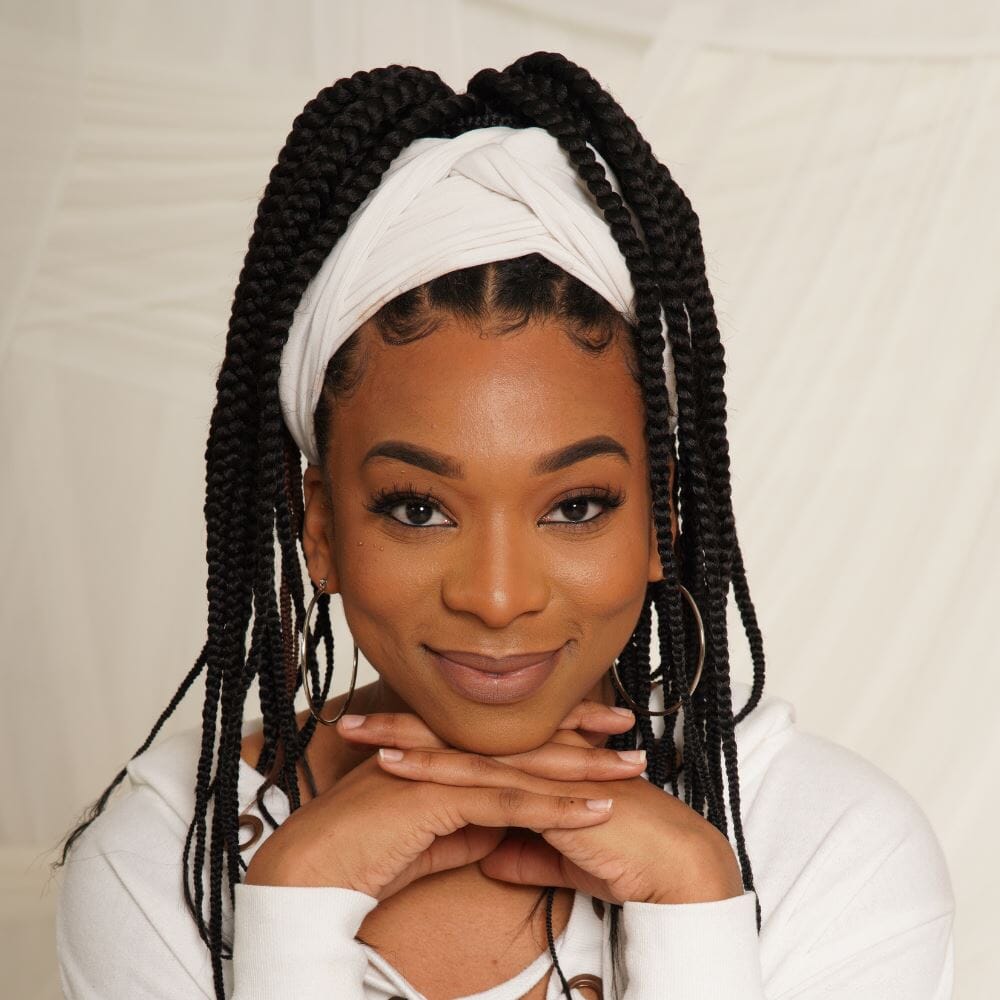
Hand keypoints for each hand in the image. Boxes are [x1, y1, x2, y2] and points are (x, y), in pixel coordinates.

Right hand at [242, 701, 631, 900]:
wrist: (314, 868)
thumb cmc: (368, 852)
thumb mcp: (435, 835)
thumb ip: (473, 822)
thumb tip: (511, 827)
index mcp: (446, 750)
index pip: (513, 733)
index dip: (559, 726)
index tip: (601, 724)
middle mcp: (448, 749)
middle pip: (528, 739)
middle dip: (586, 734)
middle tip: (633, 728)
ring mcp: (444, 770)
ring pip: (527, 767)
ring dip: (586, 769)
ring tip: (633, 768)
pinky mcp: (439, 799)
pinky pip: (509, 805)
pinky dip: (558, 811)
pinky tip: (597, 812)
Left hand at [370, 717, 744, 905]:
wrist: (673, 865)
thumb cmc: (628, 854)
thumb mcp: (563, 854)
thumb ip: (527, 849)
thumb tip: (492, 852)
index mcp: (535, 765)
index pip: (469, 743)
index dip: (423, 736)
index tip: (379, 735)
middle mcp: (530, 757)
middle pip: (453, 733)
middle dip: (399, 724)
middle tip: (348, 717)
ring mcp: (533, 769)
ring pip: (455, 747)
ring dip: (400, 737)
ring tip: (352, 730)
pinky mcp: (540, 791)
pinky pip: (475, 778)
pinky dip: (431, 770)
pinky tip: (393, 764)